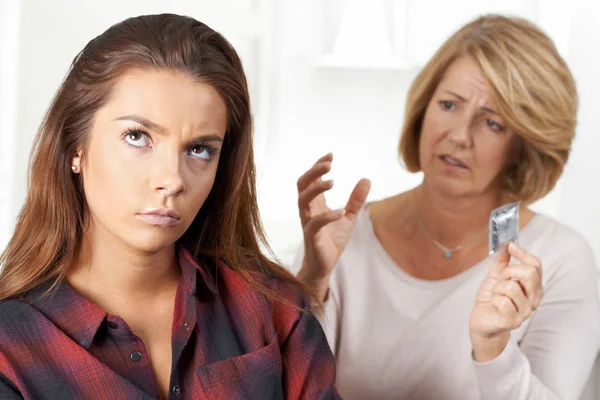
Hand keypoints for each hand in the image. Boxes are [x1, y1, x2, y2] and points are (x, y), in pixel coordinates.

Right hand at [296, 153, 369, 301]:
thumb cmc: (332, 240)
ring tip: (332, 182)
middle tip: (328, 163)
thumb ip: (356, 200)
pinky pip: (315, 224)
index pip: (310, 179)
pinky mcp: (312, 238)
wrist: (324, 266)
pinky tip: (340, 211)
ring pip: (303, 200)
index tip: (330, 155)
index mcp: (315, 204)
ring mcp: (308, 223)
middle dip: (313, 172)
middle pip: (302, 185)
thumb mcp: (348, 217)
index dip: (318, 166)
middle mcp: (308, 210)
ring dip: (316, 189)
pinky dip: (327, 216)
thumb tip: (366, 179)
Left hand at [469, 242, 542, 361]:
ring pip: (512, 286)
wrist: (482, 321)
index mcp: (532, 287)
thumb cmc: (490, 299)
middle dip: (509, 271)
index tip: (511, 246)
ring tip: (495, 294)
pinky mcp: (512, 321)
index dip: (523, 253)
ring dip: (497, 287)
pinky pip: (503, 301)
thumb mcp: (495, 277)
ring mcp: (524, 312)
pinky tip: (494, 304)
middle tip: (500, 279)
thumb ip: (501, 262)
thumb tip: (505, 246)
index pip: (536, 265)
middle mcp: (533, 299)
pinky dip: (494, 299)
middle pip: (529, 273)